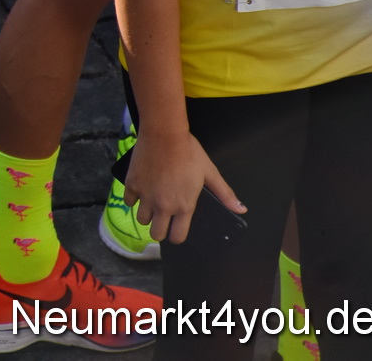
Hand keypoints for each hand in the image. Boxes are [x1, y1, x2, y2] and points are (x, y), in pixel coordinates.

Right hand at [123, 128, 244, 245]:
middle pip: (156, 234)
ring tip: (152, 203)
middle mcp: (163, 206)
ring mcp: (145, 196)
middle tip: (162, 218)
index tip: (177, 229)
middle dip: (160, 229)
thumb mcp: (210, 173)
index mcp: (184, 206)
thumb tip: (241, 210)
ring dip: (146, 215)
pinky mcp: (132, 185)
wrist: (164, 134)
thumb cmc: (188, 152)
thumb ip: (225, 194)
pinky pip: (129, 201)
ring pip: (141, 220)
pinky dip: (133, 199)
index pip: (178, 237)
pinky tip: (141, 190)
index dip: (177, 235)